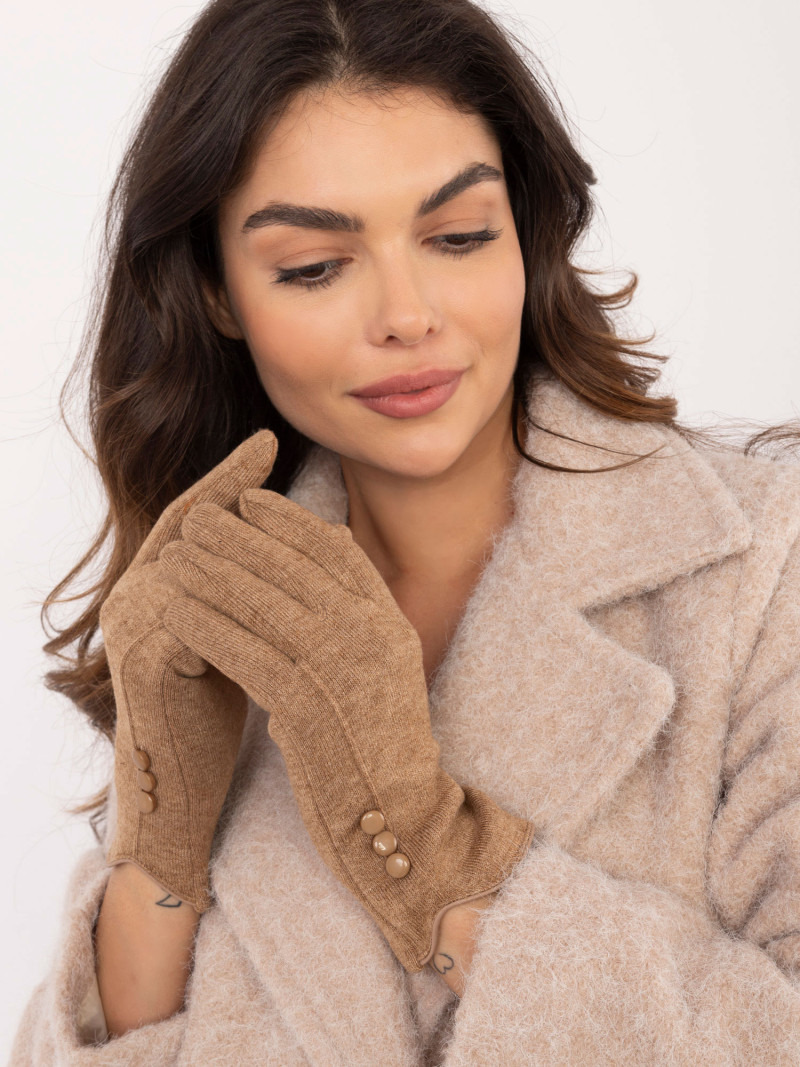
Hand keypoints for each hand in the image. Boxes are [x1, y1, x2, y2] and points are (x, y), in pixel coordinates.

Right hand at [99, 431, 277, 911]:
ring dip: (233, 527)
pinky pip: (187, 604)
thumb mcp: (242, 632)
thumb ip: (254, 588)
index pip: (194, 520)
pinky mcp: (140, 659)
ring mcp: (130, 626)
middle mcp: (132, 597)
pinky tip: (272, 567)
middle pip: (181, 523)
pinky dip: (229, 583)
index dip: (228, 480)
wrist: (183, 786)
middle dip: (227, 484)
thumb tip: (314, 540)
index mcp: (157, 590)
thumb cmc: (217, 708)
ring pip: (183, 554)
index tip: (267, 442)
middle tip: (269, 446)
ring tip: (280, 497)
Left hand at [159, 489, 535, 970]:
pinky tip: (176, 610)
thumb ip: (359, 608)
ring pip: (266, 605)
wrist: (399, 815)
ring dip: (214, 576)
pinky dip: (208, 627)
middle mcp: (372, 635)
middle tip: (199, 515)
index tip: (250, 501)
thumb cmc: (379, 740)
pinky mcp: (308, 707)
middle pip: (295, 569)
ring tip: (175, 554)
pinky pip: (246, 654)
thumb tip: (331, 542)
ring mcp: (343, 669)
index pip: (336, 552)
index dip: (290, 522)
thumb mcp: (384, 663)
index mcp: (390, 621)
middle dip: (241, 538)